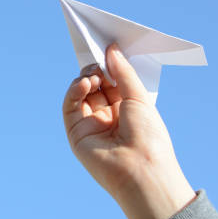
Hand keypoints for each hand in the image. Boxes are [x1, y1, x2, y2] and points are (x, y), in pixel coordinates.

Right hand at [62, 43, 195, 218]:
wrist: (141, 170)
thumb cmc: (148, 135)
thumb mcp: (138, 97)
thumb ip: (122, 72)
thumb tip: (110, 49)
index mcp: (126, 110)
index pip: (112, 83)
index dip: (108, 67)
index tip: (106, 48)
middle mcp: (107, 117)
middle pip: (94, 86)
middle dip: (95, 70)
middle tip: (98, 60)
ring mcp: (90, 125)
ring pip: (80, 94)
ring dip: (85, 79)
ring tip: (94, 76)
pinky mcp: (76, 132)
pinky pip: (69, 106)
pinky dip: (74, 90)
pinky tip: (85, 83)